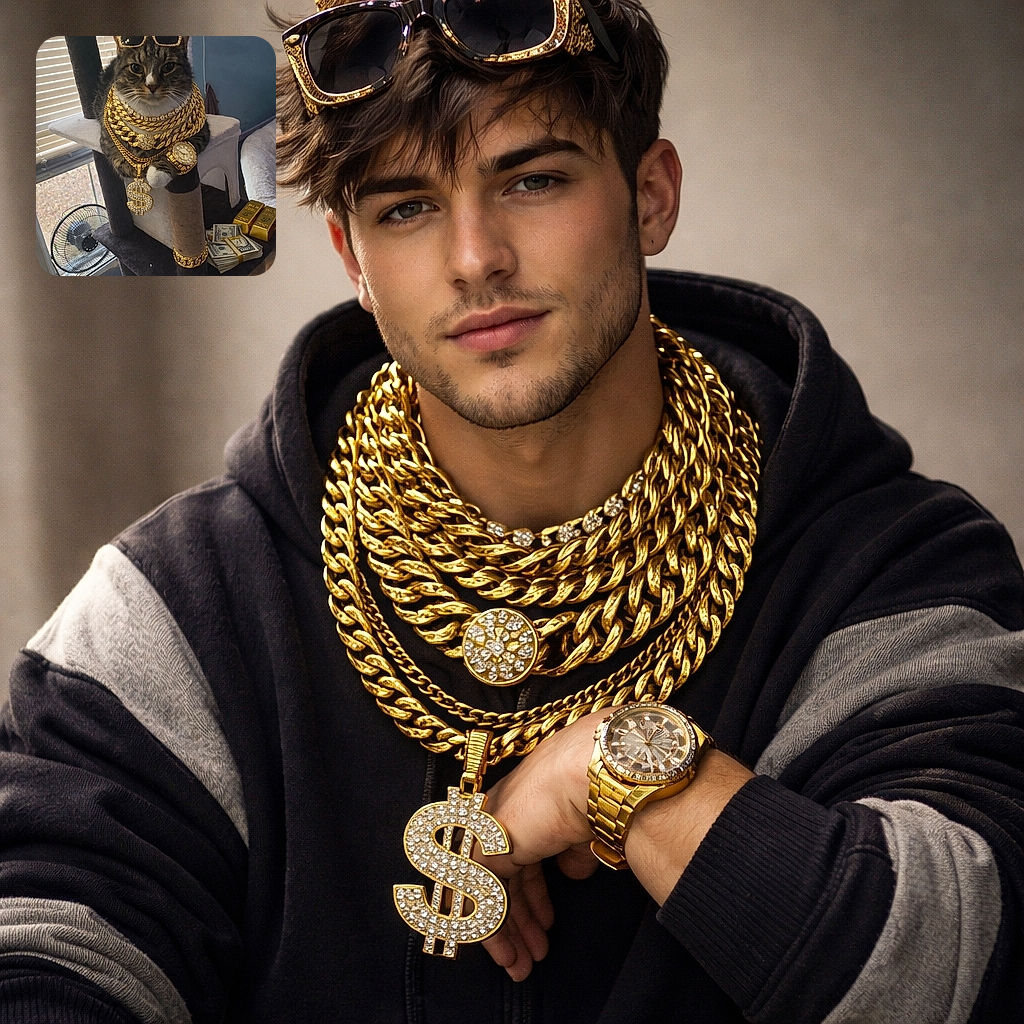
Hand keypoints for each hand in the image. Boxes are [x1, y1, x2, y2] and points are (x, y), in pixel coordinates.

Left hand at [476, 709, 753, 979]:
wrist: (595, 775)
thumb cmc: (606, 792)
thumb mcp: (591, 829)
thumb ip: (576, 852)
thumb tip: (572, 872)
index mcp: (530, 804)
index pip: (523, 858)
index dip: (533, 896)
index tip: (547, 927)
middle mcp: (505, 814)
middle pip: (505, 877)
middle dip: (519, 922)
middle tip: (530, 957)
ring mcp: (492, 829)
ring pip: (488, 890)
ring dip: (506, 933)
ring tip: (522, 967)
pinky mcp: (486, 848)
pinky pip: (479, 898)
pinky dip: (491, 930)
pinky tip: (507, 954)